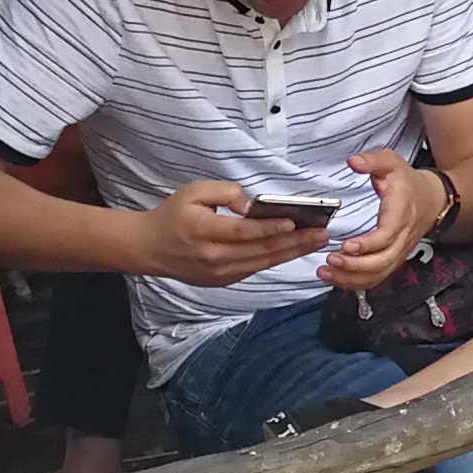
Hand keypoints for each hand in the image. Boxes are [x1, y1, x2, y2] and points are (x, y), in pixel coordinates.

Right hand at [124, 179, 334, 288]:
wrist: (150, 248)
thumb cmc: (173, 215)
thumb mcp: (193, 191)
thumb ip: (224, 193)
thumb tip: (250, 204)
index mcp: (204, 232)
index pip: (244, 232)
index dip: (270, 228)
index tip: (294, 223)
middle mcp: (214, 257)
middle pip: (261, 250)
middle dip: (295, 241)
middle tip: (321, 233)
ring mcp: (220, 273)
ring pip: (263, 262)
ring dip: (292, 252)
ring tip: (316, 242)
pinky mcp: (223, 281)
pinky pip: (255, 268)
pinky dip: (276, 259)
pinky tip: (294, 250)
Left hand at [323, 149, 443, 291]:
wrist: (431, 200)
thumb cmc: (408, 183)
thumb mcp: (391, 163)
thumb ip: (372, 160)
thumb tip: (353, 162)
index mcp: (400, 213)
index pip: (387, 235)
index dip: (368, 244)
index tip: (347, 245)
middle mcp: (402, 237)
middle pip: (383, 261)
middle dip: (355, 266)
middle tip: (331, 261)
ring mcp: (399, 251)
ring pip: (379, 273)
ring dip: (352, 278)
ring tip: (327, 273)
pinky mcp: (393, 259)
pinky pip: (377, 277)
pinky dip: (357, 282)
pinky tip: (338, 278)